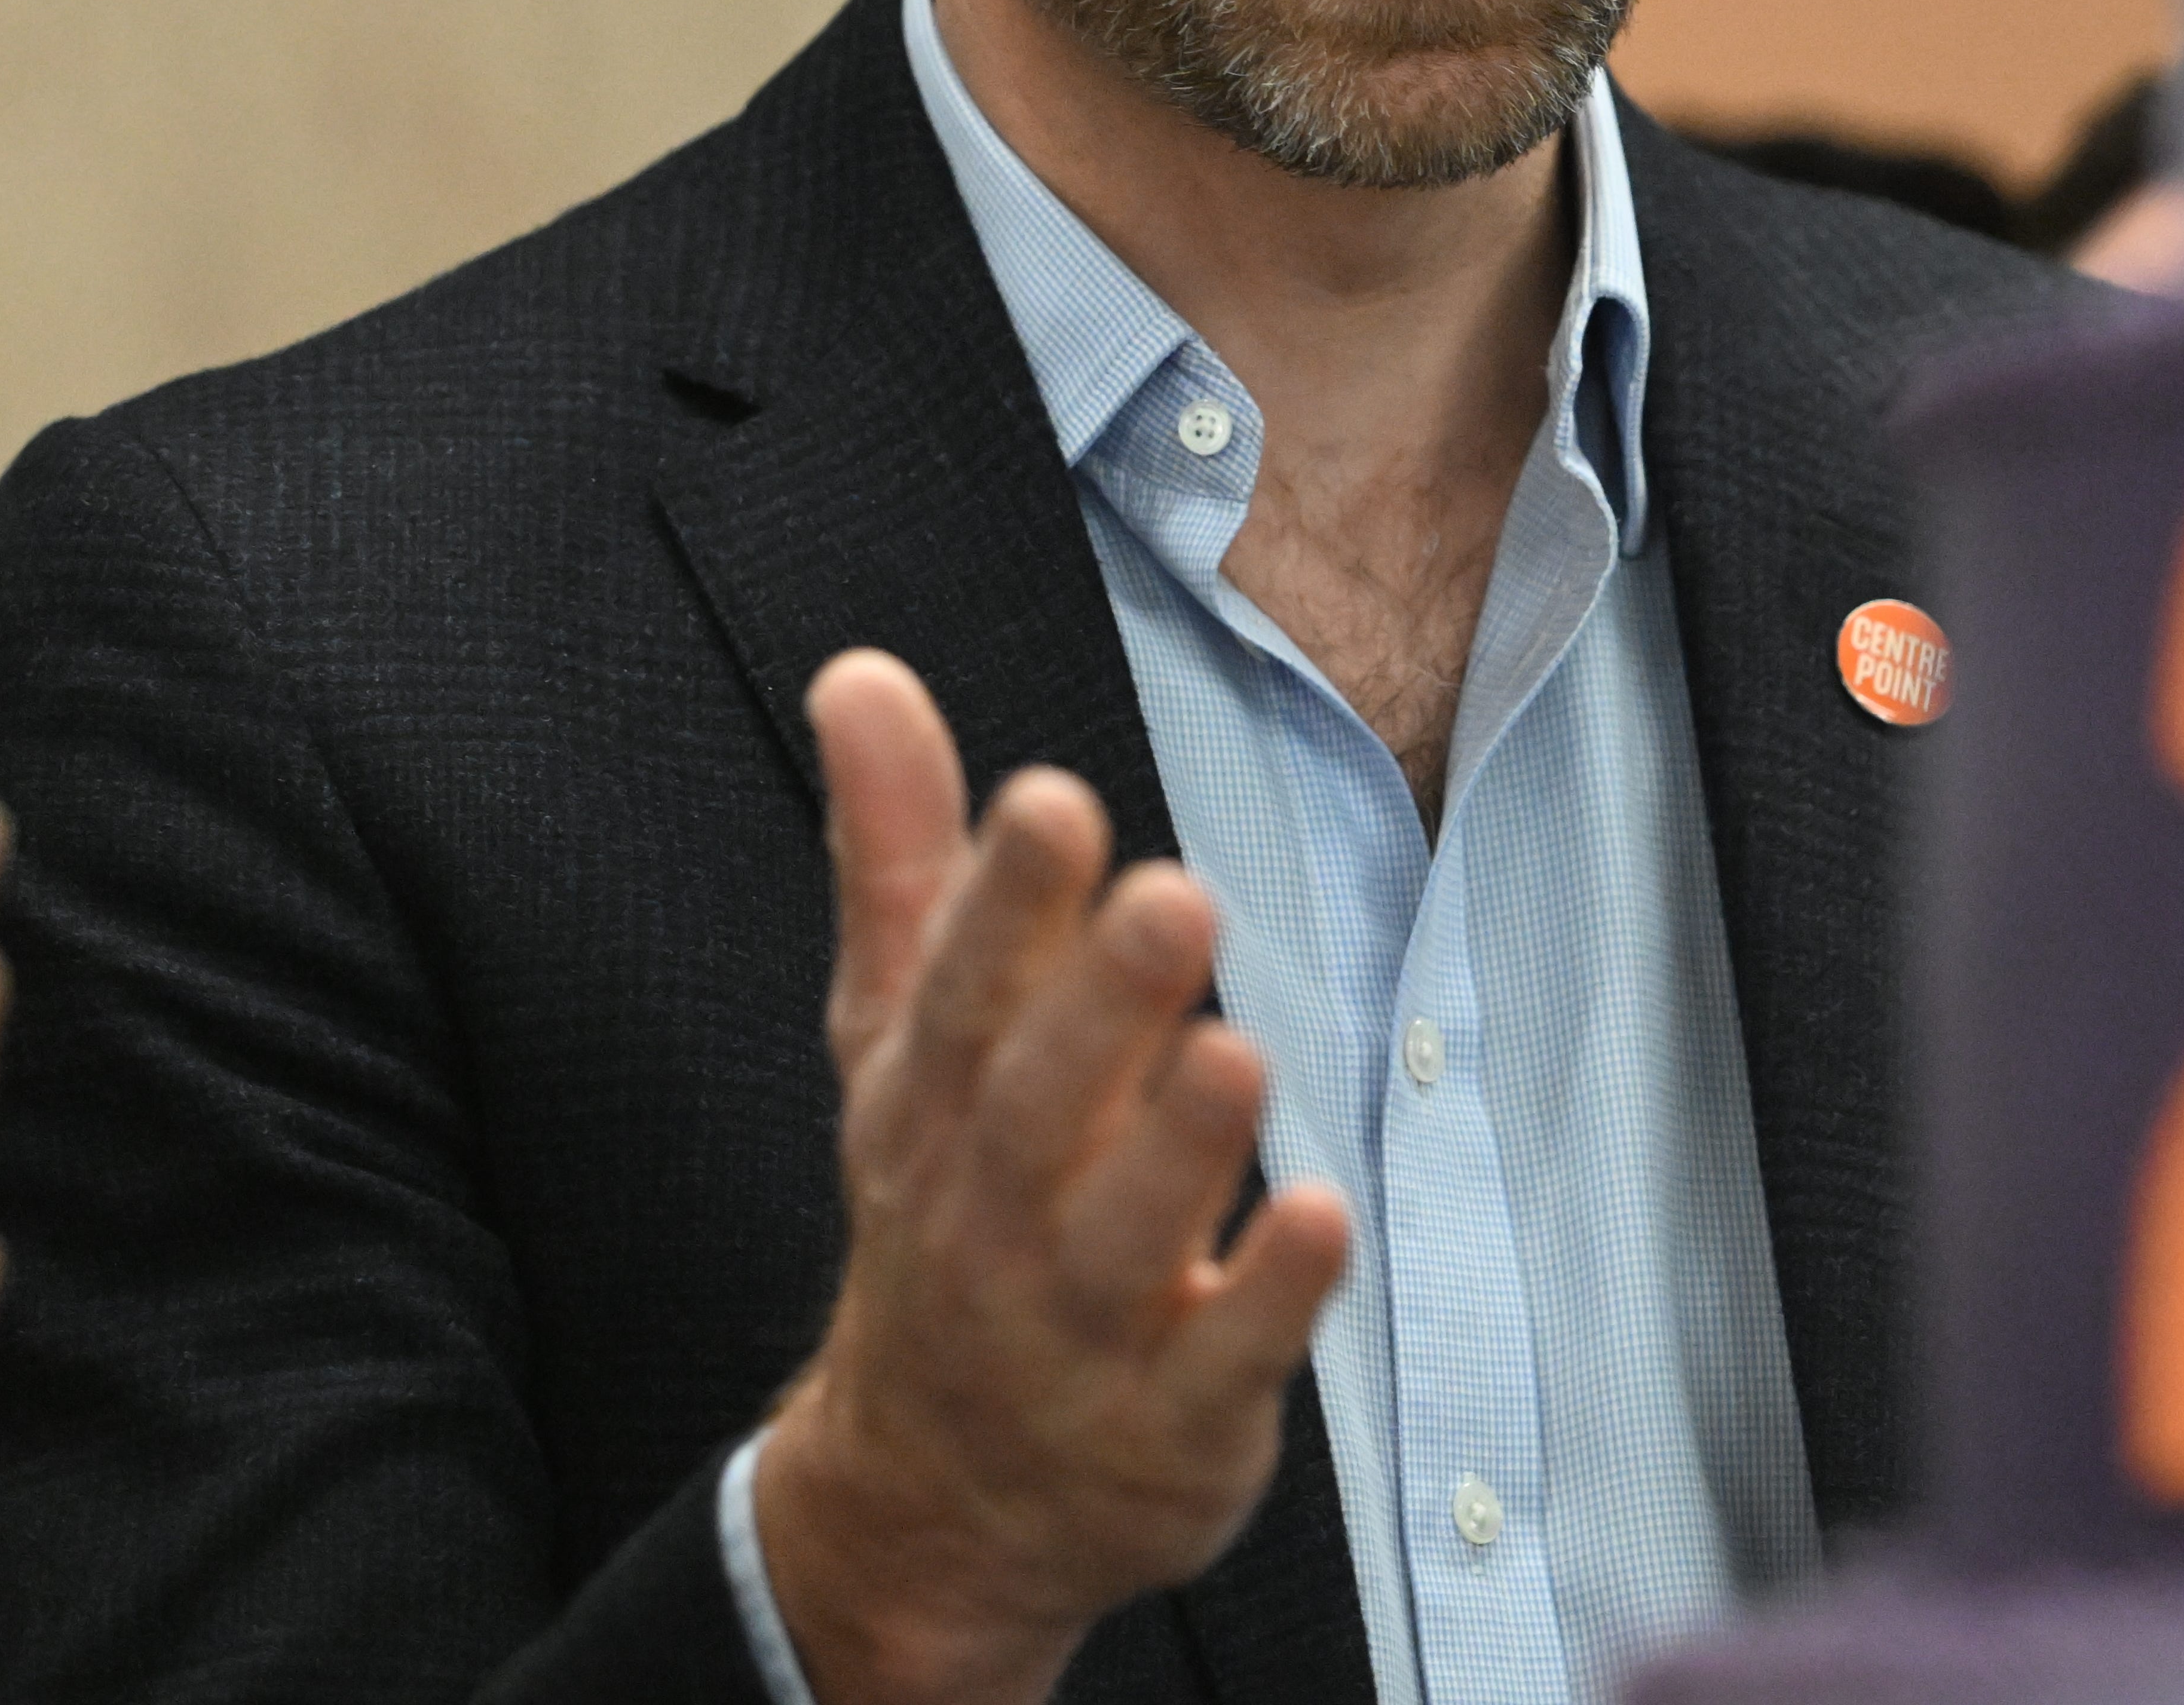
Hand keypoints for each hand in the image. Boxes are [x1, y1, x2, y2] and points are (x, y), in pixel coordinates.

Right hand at [752, 653, 1350, 1704]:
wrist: (934, 1508)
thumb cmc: (947, 1214)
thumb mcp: (901, 1046)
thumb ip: (900, 859)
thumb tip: (862, 674)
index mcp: (929, 1116)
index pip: (954, 1002)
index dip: (1000, 908)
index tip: (1051, 802)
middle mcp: (990, 1222)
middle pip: (1037, 1112)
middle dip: (1099, 1007)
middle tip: (1172, 896)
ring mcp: (1077, 1337)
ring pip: (1127, 1239)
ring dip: (1179, 1147)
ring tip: (1239, 1049)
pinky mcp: (1169, 1430)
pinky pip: (1221, 1364)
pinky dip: (1268, 1297)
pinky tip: (1321, 1217)